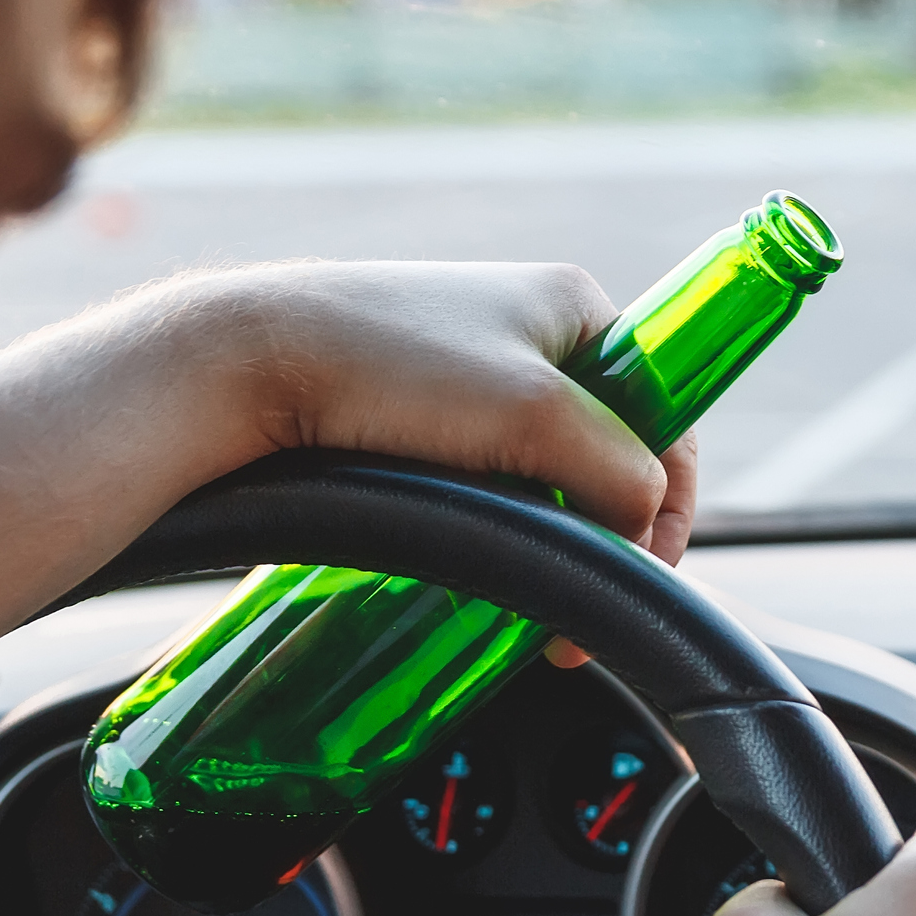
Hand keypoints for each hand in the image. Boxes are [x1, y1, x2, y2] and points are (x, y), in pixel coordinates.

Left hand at [209, 259, 697, 564]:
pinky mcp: (417, 413)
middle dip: (601, 534)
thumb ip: (617, 471)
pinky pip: (486, 483)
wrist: (246, 363)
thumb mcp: (534, 415)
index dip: (668, 500)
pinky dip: (494, 528)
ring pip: (544, 478)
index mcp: (575, 305)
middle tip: (574, 609)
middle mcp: (529, 332)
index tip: (643, 569)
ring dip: (546, 539)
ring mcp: (471, 372)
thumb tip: (643, 525)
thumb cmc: (387, 367)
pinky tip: (476, 566)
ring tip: (523, 603)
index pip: (666, 411)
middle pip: (606, 453)